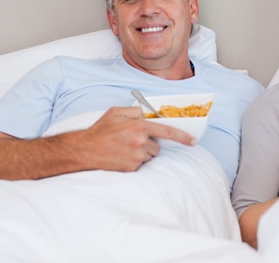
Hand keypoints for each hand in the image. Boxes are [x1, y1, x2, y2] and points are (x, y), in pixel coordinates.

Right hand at [81, 106, 195, 171]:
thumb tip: (149, 113)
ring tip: (125, 148)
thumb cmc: (101, 130)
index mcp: (139, 126)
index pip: (167, 131)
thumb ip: (135, 110)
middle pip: (157, 145)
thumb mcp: (117, 112)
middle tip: (132, 140)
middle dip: (149, 143)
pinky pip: (141, 164)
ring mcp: (136, 156)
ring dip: (142, 152)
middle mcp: (141, 142)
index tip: (193, 141)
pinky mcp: (132, 168)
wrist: (85, 150)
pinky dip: (135, 161)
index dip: (182, 136)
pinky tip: (122, 156)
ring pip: (150, 155)